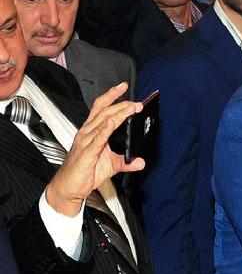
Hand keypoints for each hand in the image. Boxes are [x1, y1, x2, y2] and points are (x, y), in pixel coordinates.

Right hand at [45, 83, 144, 216]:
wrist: (70, 186)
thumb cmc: (86, 171)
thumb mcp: (111, 165)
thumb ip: (126, 161)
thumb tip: (140, 161)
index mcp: (92, 131)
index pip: (101, 108)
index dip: (112, 96)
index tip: (124, 87)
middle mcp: (87, 132)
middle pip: (104, 112)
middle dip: (121, 105)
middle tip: (137, 102)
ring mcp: (85, 141)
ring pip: (102, 122)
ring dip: (118, 114)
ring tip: (130, 108)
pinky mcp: (86, 153)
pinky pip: (96, 139)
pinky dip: (105, 130)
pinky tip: (112, 123)